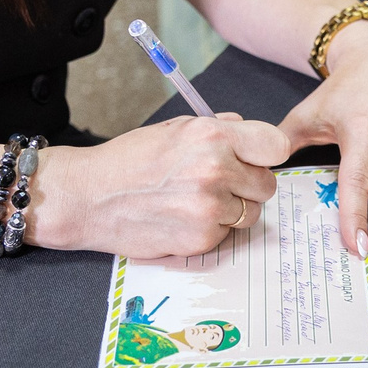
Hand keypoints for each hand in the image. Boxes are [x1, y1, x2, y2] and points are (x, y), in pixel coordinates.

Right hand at [34, 113, 293, 259]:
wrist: (90, 196)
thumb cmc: (131, 159)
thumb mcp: (176, 128)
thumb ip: (219, 129)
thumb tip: (250, 134)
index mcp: (213, 135)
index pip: (276, 147)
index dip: (266, 155)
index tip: (256, 160)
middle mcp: (216, 170)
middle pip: (267, 185)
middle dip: (248, 186)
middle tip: (219, 184)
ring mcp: (209, 208)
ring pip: (251, 213)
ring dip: (232, 211)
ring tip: (197, 202)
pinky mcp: (201, 239)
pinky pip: (227, 235)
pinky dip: (211, 230)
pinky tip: (184, 219)